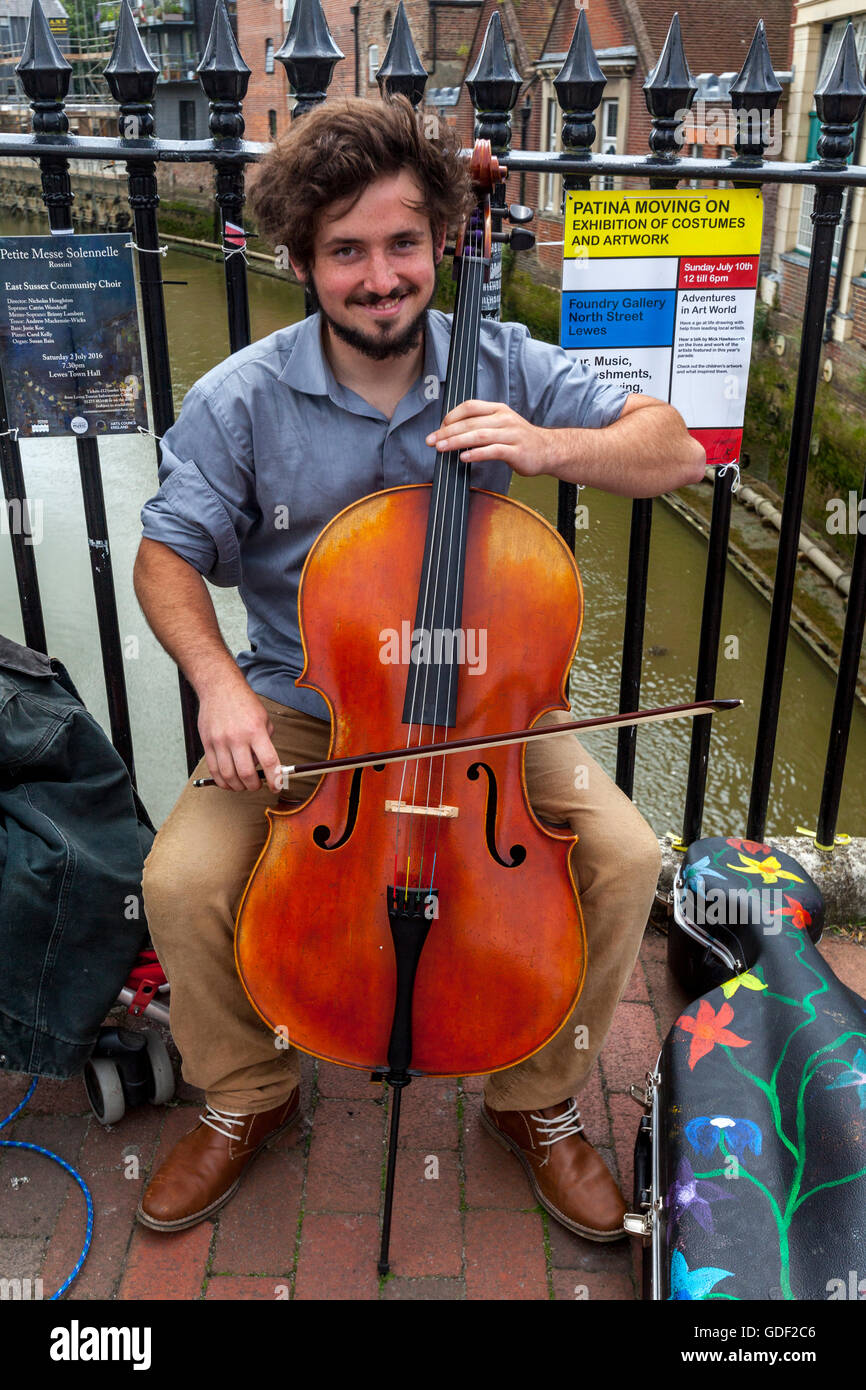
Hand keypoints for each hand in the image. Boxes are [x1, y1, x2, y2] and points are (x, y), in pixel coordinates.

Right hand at [197, 675, 282, 792]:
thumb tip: (265, 763)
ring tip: (242, 786)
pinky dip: (222, 781)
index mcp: (255, 731)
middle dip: (254, 786)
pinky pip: (213, 769)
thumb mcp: (264, 718)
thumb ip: (266, 740)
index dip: (274, 779)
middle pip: (246, 773)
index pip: (269, 761)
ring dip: (238, 786)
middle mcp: (237, 737)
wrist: (219, 688)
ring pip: (228, 775)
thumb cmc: (243, 702)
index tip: (276, 787)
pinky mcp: (207, 744)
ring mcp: (220, 741)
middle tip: (257, 786)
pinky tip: (228, 782)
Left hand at [425, 400, 549, 477]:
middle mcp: (504, 419)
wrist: (548, 450)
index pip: (469, 406)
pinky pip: (493, 451)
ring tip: (442, 448)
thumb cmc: (519, 439)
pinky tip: (464, 458)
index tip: (438, 429)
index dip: (451, 417)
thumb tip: (451, 432)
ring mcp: (511, 435)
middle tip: (431, 441)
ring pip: (479, 435)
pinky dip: (477, 454)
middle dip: (447, 432)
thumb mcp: (501, 424)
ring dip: (457, 442)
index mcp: (498, 409)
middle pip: (470, 422)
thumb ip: (480, 425)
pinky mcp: (517, 451)